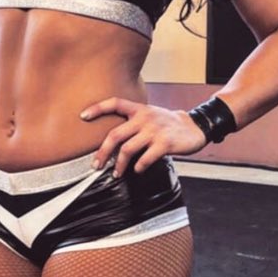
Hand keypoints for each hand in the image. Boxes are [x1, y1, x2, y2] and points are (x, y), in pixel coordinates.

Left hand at [80, 97, 208, 174]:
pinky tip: (138, 170)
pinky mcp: (164, 143)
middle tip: (96, 165)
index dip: (97, 108)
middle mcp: (144, 118)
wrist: (194, 127)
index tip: (82, 116)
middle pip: (115, 135)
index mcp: (139, 109)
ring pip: (127, 150)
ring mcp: (154, 130)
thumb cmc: (167, 124)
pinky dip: (138, 167)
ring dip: (119, 165)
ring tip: (116, 173)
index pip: (114, 103)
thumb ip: (132, 122)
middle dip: (102, 153)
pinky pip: (145, 158)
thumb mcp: (149, 115)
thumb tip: (110, 141)